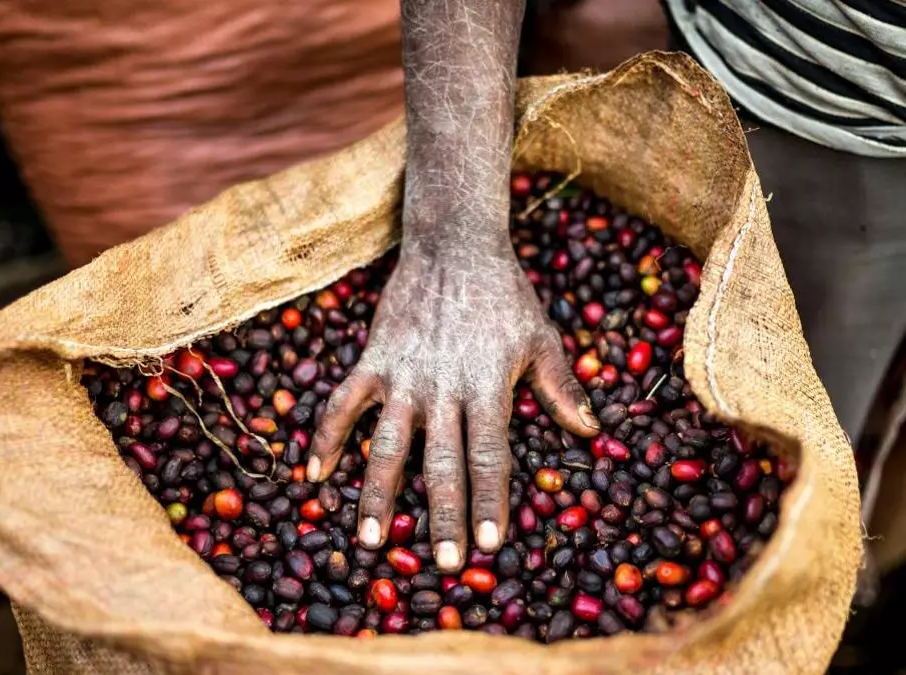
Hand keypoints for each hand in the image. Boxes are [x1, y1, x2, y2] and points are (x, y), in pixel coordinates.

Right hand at [307, 239, 598, 571]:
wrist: (453, 244)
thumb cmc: (503, 294)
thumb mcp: (540, 337)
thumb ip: (562, 387)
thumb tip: (592, 433)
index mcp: (487, 385)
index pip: (489, 456)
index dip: (490, 501)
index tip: (492, 545)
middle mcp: (443, 387)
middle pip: (440, 463)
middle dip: (443, 517)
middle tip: (444, 563)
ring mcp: (403, 376)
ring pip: (386, 446)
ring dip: (377, 496)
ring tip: (372, 542)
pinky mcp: (373, 360)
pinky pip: (342, 405)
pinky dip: (326, 439)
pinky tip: (313, 477)